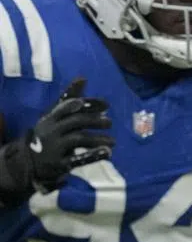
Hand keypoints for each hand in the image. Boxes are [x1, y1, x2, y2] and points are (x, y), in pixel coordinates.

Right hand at [0, 78, 112, 201]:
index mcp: (50, 118)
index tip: (106, 105)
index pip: (67, 107)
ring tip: (113, 141)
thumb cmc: (49, 134)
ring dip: (97, 139)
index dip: (87, 104)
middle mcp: (51, 131)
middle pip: (75, 122)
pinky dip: (93, 155)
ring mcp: (54, 148)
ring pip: (78, 139)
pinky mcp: (59, 163)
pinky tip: (107, 153)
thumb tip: (82, 78)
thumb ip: (70, 100)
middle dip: (94, 121)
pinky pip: (78, 159)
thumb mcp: (55, 117)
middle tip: (110, 122)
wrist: (29, 162)